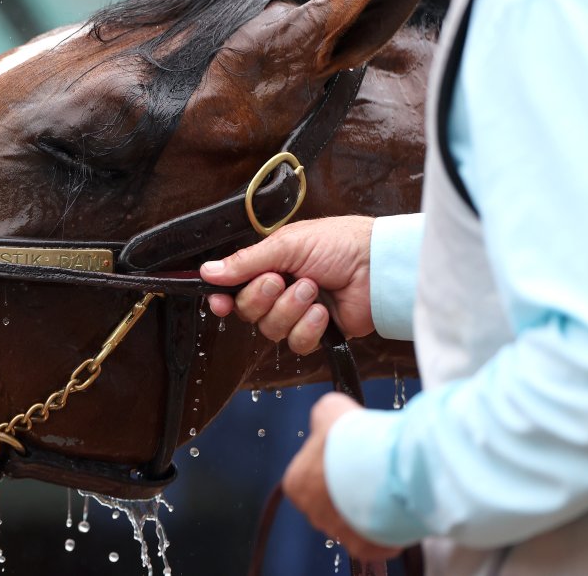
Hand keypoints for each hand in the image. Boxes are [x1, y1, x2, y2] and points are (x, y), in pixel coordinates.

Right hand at [199, 216, 374, 353]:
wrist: (379, 266)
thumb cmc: (339, 244)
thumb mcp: (286, 245)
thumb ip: (245, 262)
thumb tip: (208, 271)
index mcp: (268, 266)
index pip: (233, 288)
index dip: (223, 298)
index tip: (219, 302)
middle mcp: (279, 291)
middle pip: (247, 311)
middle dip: (262, 297)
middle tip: (281, 280)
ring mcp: (297, 313)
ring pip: (270, 329)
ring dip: (290, 309)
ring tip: (313, 290)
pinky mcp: (317, 333)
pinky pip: (297, 343)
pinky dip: (309, 327)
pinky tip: (324, 311)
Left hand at [283, 393, 399, 560]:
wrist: (374, 462)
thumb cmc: (347, 436)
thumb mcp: (330, 410)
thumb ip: (325, 416)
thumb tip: (328, 417)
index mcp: (296, 483)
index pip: (312, 478)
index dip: (334, 467)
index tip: (353, 458)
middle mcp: (311, 512)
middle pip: (332, 502)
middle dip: (351, 491)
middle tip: (373, 474)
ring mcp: (337, 531)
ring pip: (355, 521)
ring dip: (370, 508)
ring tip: (388, 489)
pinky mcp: (364, 546)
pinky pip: (377, 540)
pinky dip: (388, 528)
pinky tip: (396, 509)